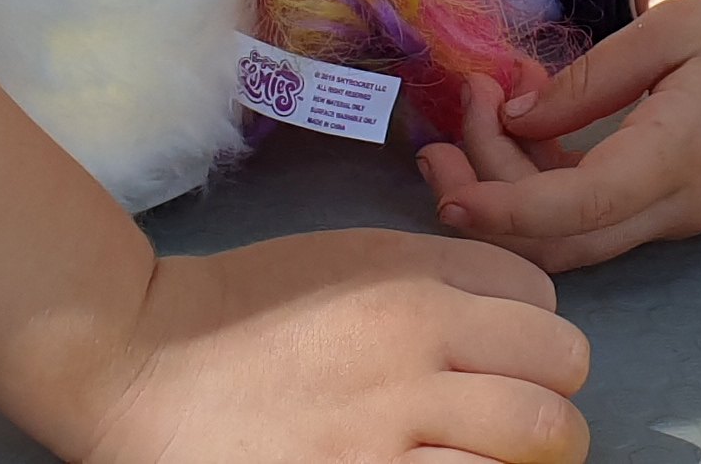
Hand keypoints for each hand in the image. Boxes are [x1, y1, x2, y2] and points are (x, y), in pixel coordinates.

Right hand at [84, 231, 588, 463]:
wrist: (141, 363)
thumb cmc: (247, 307)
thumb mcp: (352, 257)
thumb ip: (439, 277)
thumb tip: (521, 319)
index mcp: (414, 284)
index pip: (544, 301)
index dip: (532, 332)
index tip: (503, 358)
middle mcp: (416, 352)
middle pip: (558, 376)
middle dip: (552, 401)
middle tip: (519, 424)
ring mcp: (389, 434)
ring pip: (533, 444)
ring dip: (523, 458)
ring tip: (487, 463)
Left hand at [416, 0, 700, 269]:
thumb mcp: (674, 30)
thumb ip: (592, 79)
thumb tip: (514, 117)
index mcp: (678, 157)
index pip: (573, 211)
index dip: (500, 207)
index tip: (445, 186)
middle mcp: (674, 206)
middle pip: (558, 239)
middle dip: (483, 200)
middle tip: (439, 130)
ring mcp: (674, 216)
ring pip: (571, 234)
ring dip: (509, 186)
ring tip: (479, 103)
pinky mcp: (671, 208)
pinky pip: (595, 215)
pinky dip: (547, 179)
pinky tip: (530, 114)